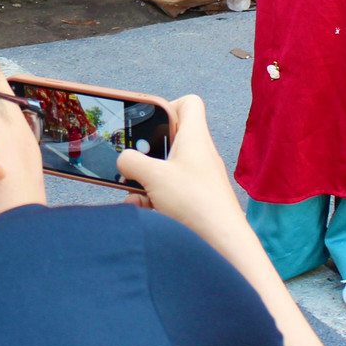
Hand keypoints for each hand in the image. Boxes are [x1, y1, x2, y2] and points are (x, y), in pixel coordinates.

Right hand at [117, 95, 244, 237]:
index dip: (167, 106)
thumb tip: (123, 160)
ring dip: (146, 178)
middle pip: (171, 138)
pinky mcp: (196, 199)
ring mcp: (198, 177)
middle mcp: (199, 154)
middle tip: (133, 159)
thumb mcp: (153, 176)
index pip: (189, 103)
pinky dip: (154, 197)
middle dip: (147, 150)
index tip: (148, 121)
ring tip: (133, 191)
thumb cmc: (196, 202)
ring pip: (166, 168)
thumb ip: (132, 162)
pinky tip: (142, 208)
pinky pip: (170, 191)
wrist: (221, 241)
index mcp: (194, 137)